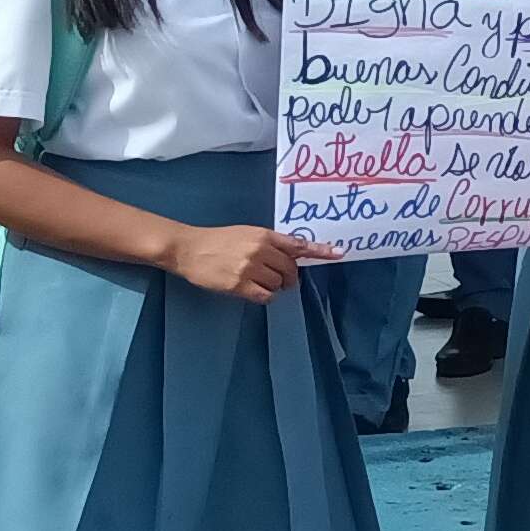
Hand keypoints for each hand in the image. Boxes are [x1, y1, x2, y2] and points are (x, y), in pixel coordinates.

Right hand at [169, 224, 321, 301]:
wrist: (190, 249)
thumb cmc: (219, 241)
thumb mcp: (247, 234)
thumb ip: (270, 243)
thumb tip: (291, 257)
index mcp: (264, 235)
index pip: (298, 244)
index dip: (320, 250)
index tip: (339, 253)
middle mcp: (260, 250)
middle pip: (290, 269)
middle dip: (287, 277)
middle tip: (276, 278)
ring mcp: (250, 268)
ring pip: (278, 284)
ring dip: (272, 286)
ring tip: (255, 280)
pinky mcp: (240, 285)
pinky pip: (266, 296)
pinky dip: (264, 296)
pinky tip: (252, 290)